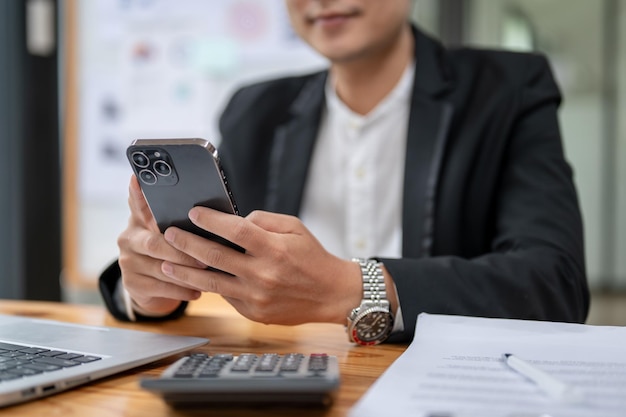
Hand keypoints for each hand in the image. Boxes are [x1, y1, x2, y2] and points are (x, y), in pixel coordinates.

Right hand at [116, 176, 205, 314]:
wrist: (150, 287)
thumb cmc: (169, 251)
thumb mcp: (168, 232)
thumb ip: (176, 219)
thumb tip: (204, 209)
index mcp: (139, 221)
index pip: (137, 204)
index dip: (136, 192)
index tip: (137, 178)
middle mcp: (128, 238)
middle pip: (155, 243)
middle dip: (183, 251)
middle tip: (205, 257)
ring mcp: (128, 262)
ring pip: (161, 268)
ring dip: (187, 272)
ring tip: (207, 274)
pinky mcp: (131, 284)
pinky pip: (161, 288)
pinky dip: (182, 289)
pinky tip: (197, 290)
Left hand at [160, 207, 363, 324]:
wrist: (331, 294)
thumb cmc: (312, 257)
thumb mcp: (295, 228)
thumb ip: (263, 220)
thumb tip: (232, 220)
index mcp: (274, 249)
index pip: (235, 230)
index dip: (211, 220)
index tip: (192, 212)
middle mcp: (263, 274)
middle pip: (215, 256)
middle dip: (187, 243)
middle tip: (169, 234)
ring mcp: (256, 297)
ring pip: (211, 282)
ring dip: (184, 271)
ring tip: (165, 262)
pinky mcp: (253, 313)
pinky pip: (225, 296)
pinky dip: (208, 285)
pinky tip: (193, 278)